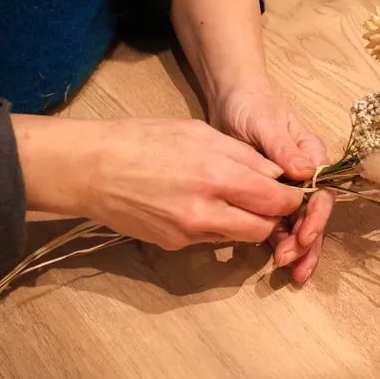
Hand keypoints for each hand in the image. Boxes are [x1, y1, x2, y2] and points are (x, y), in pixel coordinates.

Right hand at [14, 115, 303, 249]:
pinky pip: (212, 239)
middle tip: (268, 198)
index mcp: (217, 176)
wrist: (88, 170)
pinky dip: (219, 225)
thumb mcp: (198, 132)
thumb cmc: (141, 140)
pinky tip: (203, 205)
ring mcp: (189, 234)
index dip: (290, 197)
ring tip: (235, 199)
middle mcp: (207, 212)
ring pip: (239, 237)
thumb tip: (276, 173)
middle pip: (263, 227)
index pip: (275, 200)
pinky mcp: (174, 245)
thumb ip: (242, 156)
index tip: (291, 189)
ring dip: (247, 222)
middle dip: (272, 215)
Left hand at [208, 87, 334, 281]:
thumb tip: (305, 173)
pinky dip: (279, 242)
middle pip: (314, 215)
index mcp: (312, 157)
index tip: (304, 236)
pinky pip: (279, 223)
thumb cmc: (252, 106)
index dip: (316, 218)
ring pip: (300, 224)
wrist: (231, 102)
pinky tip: (275, 259)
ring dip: (297, 248)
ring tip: (286, 269)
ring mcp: (290, 189)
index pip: (322, 192)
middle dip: (307, 242)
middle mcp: (306, 176)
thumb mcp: (265, 122)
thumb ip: (284, 148)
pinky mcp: (270, 197)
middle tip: (293, 265)